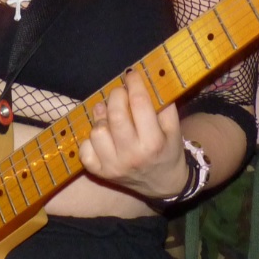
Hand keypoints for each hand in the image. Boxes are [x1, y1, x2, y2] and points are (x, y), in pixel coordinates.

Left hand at [78, 71, 187, 198]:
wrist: (164, 184)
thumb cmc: (168, 150)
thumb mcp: (174, 128)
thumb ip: (163, 104)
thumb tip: (147, 79)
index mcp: (153, 142)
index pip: (139, 104)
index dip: (134, 84)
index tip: (132, 75)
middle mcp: (131, 156)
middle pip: (115, 115)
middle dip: (116, 96)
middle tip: (121, 92)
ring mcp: (113, 166)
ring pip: (97, 131)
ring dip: (103, 118)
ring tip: (111, 116)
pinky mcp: (100, 173)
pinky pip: (85, 149)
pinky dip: (91, 139)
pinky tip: (103, 135)